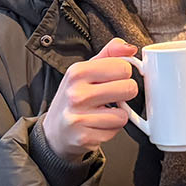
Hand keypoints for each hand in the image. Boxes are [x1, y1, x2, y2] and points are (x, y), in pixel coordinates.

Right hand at [41, 38, 139, 161]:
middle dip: (125, 94)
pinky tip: (97, 125)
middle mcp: (76, 93)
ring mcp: (78, 117)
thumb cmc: (75, 97)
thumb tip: (130, 49)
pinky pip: (115, 131)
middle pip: (129, 88)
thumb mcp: (87, 70)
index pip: (123, 66)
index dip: (124, 74)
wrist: (55, 131)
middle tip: (112, 97)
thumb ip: (109, 54)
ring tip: (102, 112)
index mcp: (77, 71)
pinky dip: (110, 129)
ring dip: (118, 115)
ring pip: (124, 114)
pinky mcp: (84, 137)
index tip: (114, 79)